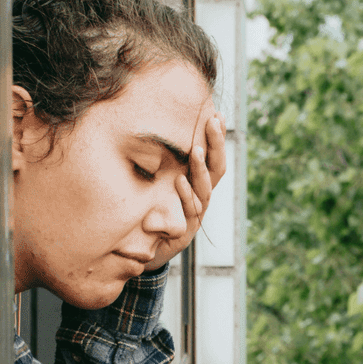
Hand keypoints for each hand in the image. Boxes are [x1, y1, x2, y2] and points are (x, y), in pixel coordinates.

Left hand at [146, 113, 227, 270]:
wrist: (146, 248)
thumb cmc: (153, 212)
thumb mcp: (157, 184)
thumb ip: (160, 164)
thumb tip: (149, 127)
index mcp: (199, 184)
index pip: (213, 157)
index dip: (217, 138)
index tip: (217, 115)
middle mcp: (202, 197)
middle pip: (216, 168)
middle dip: (216, 145)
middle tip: (214, 121)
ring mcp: (196, 214)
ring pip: (205, 189)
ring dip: (201, 169)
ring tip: (197, 149)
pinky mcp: (186, 230)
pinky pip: (189, 210)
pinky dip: (185, 195)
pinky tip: (180, 180)